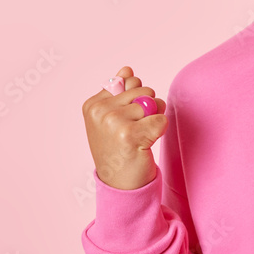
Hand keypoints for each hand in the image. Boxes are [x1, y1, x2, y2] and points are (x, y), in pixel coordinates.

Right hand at [82, 65, 167, 189]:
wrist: (121, 184)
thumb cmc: (119, 149)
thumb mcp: (112, 118)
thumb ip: (120, 92)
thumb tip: (127, 69)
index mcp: (93, 104)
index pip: (130, 81)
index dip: (136, 100)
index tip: (124, 121)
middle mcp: (99, 111)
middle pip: (144, 90)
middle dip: (148, 108)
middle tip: (136, 130)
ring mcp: (112, 122)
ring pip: (154, 103)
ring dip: (154, 119)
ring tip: (140, 137)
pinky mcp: (129, 134)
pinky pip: (160, 119)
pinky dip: (160, 131)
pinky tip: (145, 144)